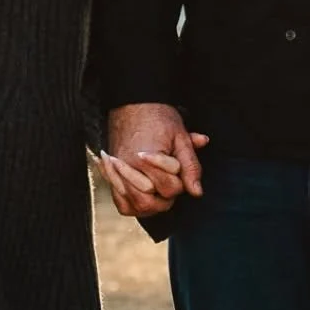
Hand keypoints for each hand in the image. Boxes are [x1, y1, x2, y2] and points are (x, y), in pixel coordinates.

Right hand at [99, 102, 208, 217]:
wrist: (133, 103)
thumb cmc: (159, 118)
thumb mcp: (181, 138)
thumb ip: (191, 166)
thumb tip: (197, 193)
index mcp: (147, 158)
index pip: (171, 188)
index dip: (180, 181)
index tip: (177, 165)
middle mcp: (129, 168)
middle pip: (152, 201)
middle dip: (167, 196)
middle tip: (172, 181)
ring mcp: (118, 173)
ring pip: (137, 206)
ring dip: (153, 204)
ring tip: (160, 190)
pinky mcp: (112, 175)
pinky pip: (122, 204)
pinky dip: (134, 206)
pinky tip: (145, 196)